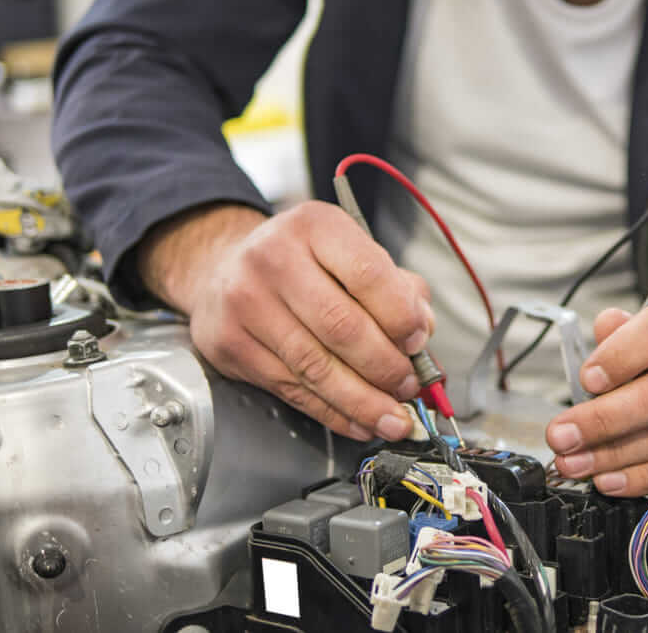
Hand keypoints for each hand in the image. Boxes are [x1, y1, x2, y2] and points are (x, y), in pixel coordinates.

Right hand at [138, 201, 433, 441]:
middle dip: (385, 367)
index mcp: (315, 226)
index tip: (418, 342)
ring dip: (364, 402)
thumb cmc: (304, 264)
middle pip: (342, 327)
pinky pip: (292, 390)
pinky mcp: (232, 345)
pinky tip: (360, 421)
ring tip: (394, 417)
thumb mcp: (352, 253)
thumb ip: (398, 288)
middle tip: (409, 386)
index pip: (368, 275)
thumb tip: (422, 335)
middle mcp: (274, 259)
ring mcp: (247, 302)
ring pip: (316, 367)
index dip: (400, 317)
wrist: (225, 269)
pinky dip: (334, 413)